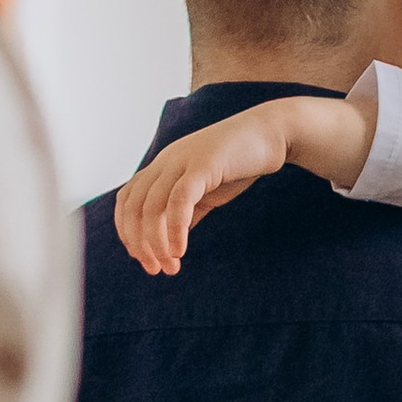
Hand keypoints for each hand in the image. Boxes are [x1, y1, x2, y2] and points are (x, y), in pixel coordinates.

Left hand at [114, 92, 371, 274]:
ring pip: (153, 206)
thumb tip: (172, 237)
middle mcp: (166, 161)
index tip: (144, 258)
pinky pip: (179, 200)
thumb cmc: (241, 161)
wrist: (273, 132)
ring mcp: (183, 160)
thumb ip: (187, 210)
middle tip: (156, 269)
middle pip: (135, 206)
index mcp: (163, 166)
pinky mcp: (203, 164)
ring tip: (170, 266)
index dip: (128, 232)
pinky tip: (181, 250)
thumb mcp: (207, 190)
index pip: (128, 200)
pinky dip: (175, 229)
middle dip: (140, 243)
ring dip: (156, 242)